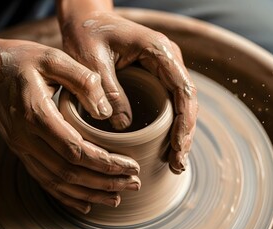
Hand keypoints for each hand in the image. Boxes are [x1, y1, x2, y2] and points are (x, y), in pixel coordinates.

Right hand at [0, 40, 140, 213]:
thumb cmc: (19, 61)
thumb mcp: (51, 57)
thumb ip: (82, 80)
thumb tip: (106, 112)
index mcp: (36, 114)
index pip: (75, 150)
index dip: (105, 162)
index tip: (131, 165)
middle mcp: (26, 139)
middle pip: (70, 172)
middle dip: (105, 181)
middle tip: (134, 184)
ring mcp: (21, 149)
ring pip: (58, 182)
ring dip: (90, 193)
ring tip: (118, 197)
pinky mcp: (22, 152)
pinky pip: (45, 181)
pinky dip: (67, 196)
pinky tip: (86, 203)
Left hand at [60, 12, 197, 173]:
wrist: (84, 19)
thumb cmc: (87, 34)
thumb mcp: (92, 61)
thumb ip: (108, 91)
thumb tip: (122, 126)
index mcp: (158, 50)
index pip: (183, 89)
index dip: (184, 122)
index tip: (178, 148)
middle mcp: (168, 59)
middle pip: (187, 100)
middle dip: (185, 134)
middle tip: (177, 164)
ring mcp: (163, 68)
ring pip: (181, 104)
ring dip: (180, 133)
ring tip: (175, 162)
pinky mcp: (154, 76)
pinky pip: (168, 102)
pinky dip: (169, 125)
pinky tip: (164, 146)